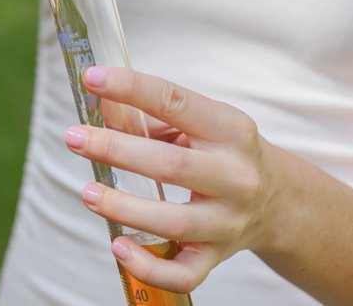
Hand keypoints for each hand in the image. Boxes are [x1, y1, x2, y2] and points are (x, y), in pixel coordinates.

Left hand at [62, 66, 284, 292]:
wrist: (278, 201)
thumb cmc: (223, 152)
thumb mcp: (200, 123)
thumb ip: (149, 115)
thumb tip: (98, 103)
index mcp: (230, 130)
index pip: (176, 102)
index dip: (132, 88)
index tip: (92, 79)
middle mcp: (235, 176)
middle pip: (170, 165)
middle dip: (115, 149)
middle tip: (74, 137)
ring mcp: (228, 221)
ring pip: (174, 221)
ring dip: (123, 208)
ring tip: (88, 193)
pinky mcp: (218, 256)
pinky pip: (184, 272)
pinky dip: (148, 265)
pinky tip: (119, 246)